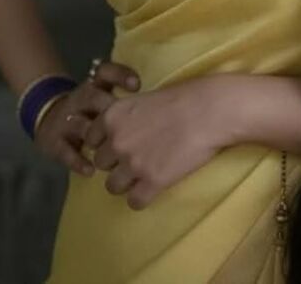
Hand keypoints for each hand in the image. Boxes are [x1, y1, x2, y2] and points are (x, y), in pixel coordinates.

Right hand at [33, 60, 140, 176]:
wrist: (51, 118)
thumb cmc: (93, 112)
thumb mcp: (106, 98)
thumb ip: (130, 102)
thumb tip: (163, 104)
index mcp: (95, 85)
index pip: (105, 72)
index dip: (120, 75)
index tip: (137, 85)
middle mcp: (80, 98)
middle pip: (92, 96)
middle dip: (108, 108)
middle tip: (128, 123)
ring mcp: (66, 119)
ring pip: (78, 123)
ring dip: (94, 136)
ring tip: (112, 151)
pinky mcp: (54, 141)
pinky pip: (65, 150)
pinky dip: (77, 161)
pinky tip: (91, 170)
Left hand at [83, 77, 220, 209]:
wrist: (209, 111)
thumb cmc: (182, 98)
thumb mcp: (144, 98)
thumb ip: (126, 116)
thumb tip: (120, 131)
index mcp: (112, 117)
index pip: (91, 140)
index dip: (105, 143)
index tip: (120, 143)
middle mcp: (117, 141)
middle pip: (100, 164)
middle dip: (115, 162)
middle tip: (135, 158)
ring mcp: (133, 164)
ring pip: (112, 187)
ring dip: (125, 183)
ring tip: (142, 176)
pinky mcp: (152, 182)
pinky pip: (134, 202)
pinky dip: (142, 198)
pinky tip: (152, 188)